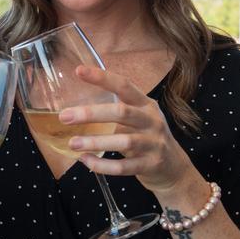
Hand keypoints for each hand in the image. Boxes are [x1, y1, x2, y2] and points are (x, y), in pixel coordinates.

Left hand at [60, 65, 201, 195]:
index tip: (78, 71)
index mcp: (146, 104)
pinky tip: (86, 161)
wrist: (174, 168)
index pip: (124, 85)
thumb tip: (77, 108)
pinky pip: (124, 167)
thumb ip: (116, 112)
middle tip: (65, 116)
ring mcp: (153, 143)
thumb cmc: (147, 138)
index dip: (102, 77)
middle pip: (122, 112)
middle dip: (91, 113)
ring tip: (72, 143)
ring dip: (95, 142)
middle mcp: (151, 120)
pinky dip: (103, 165)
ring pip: (124, 141)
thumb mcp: (138, 119)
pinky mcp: (151, 165)